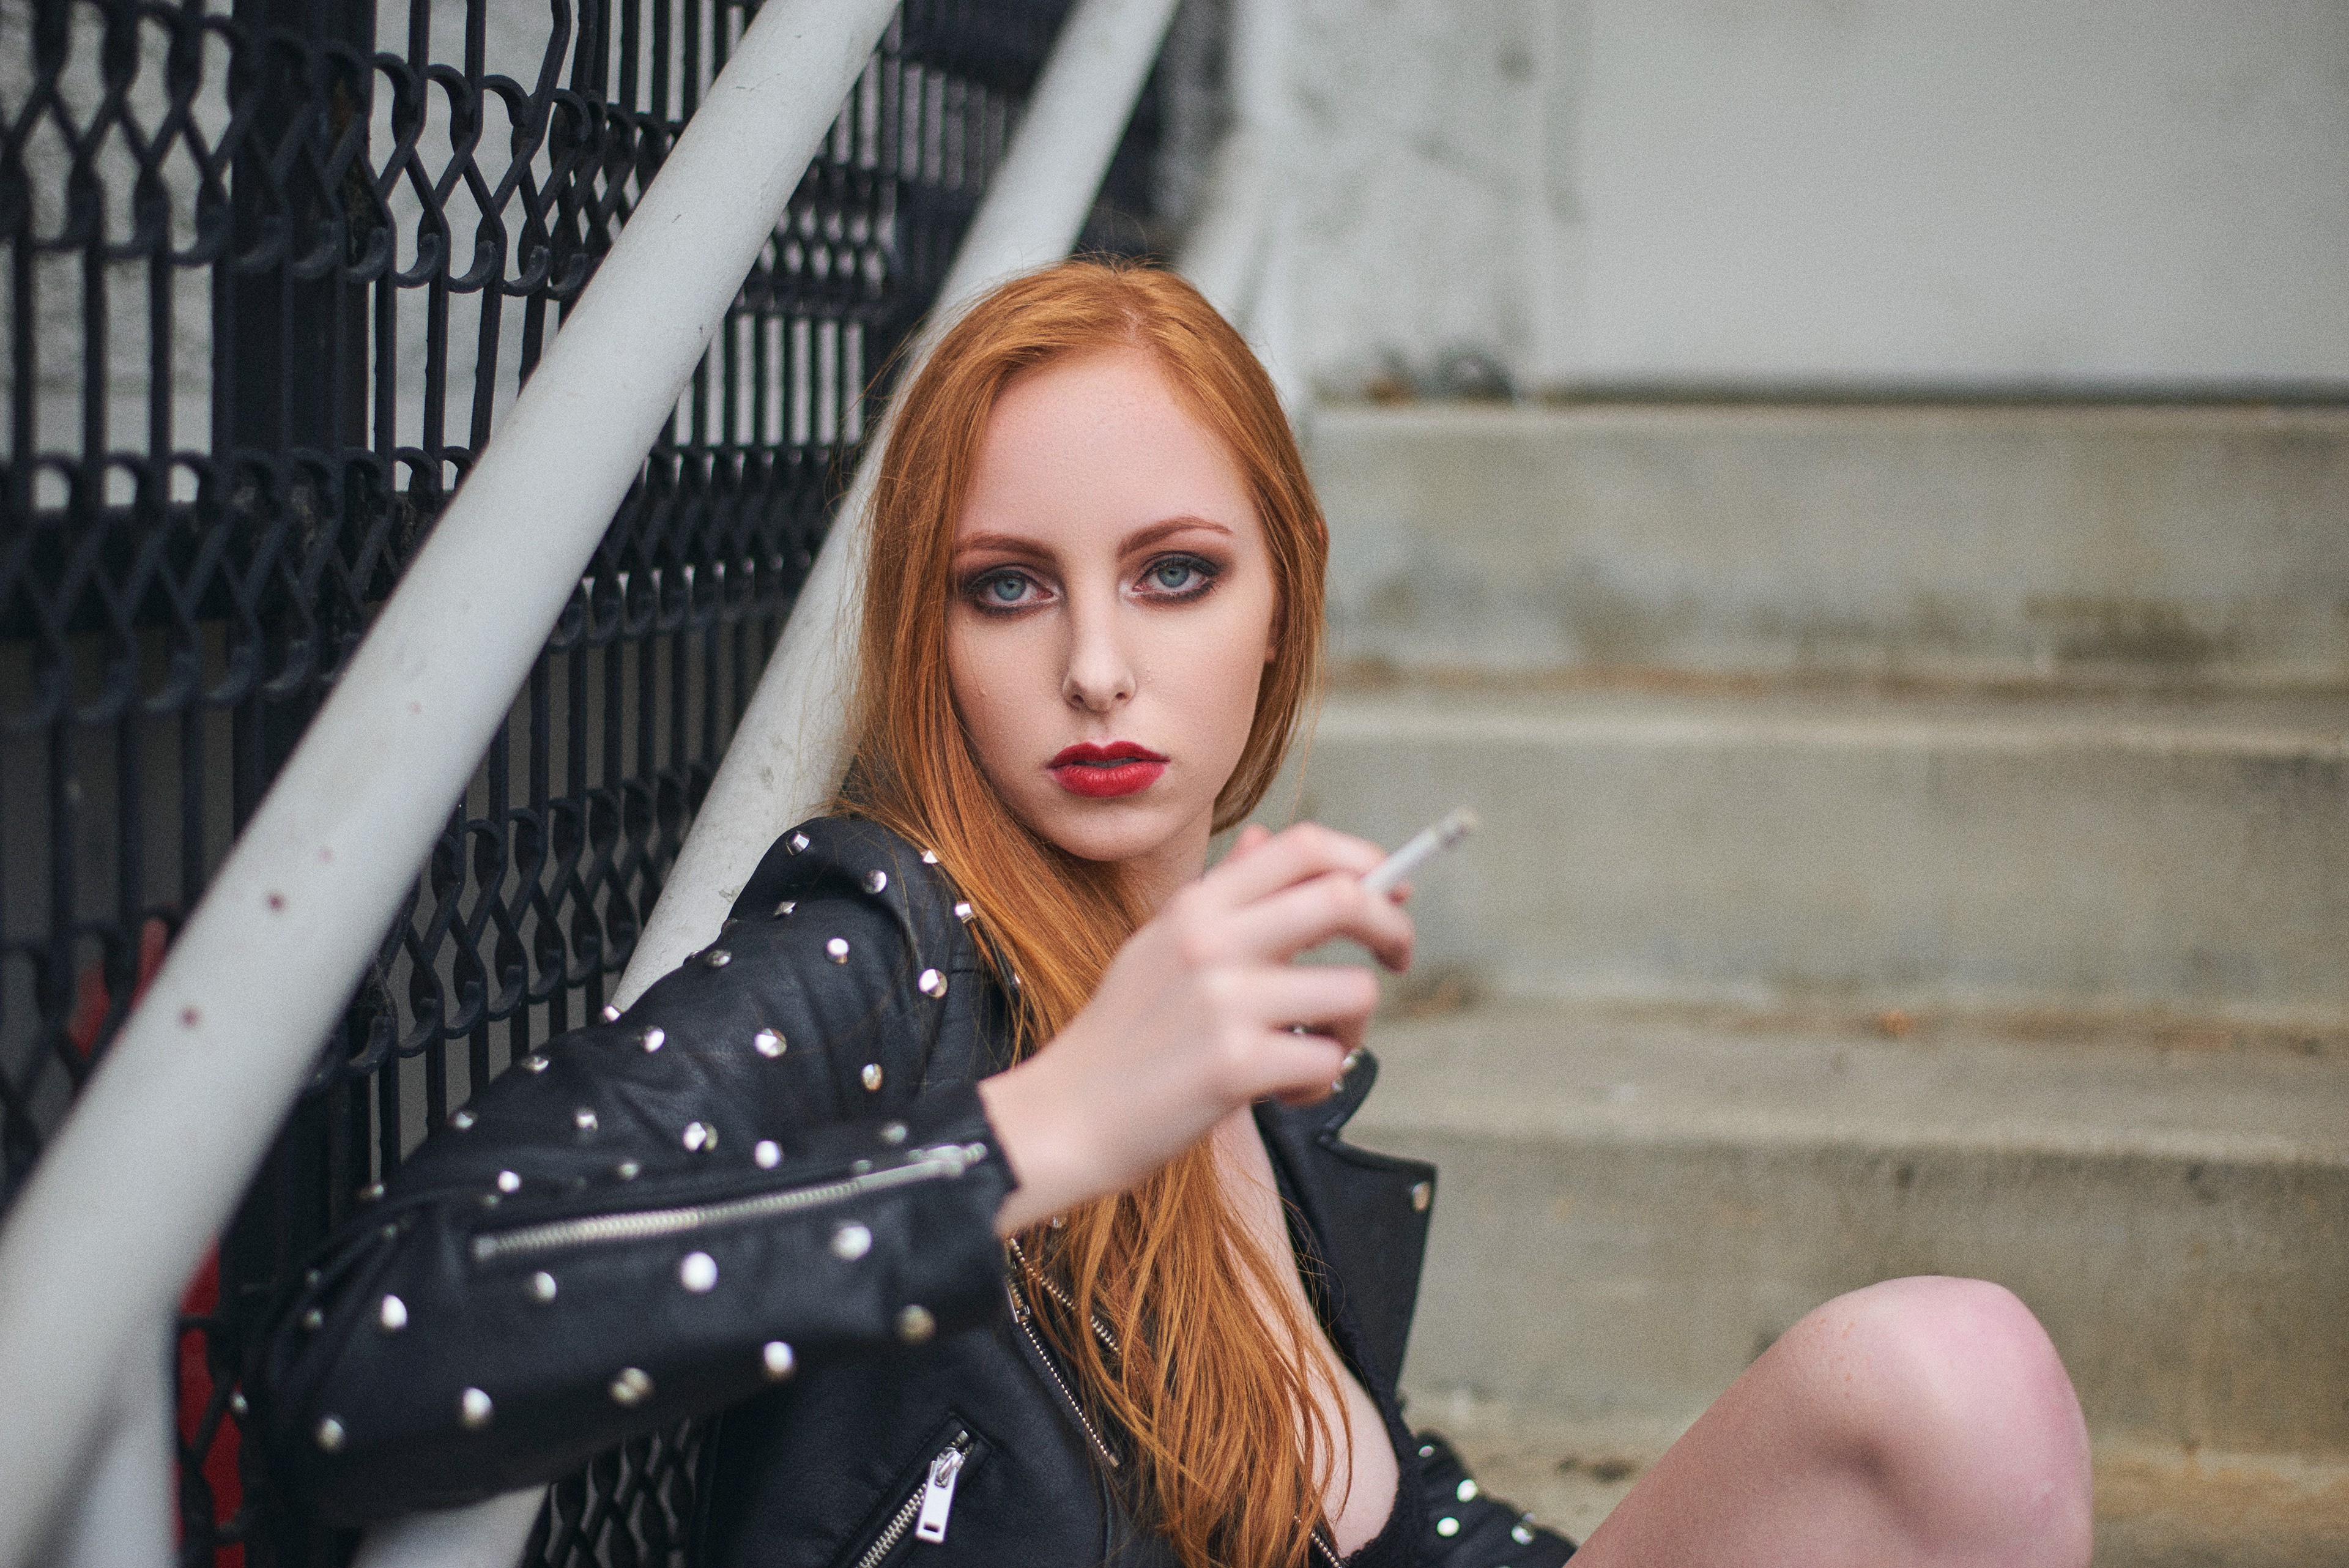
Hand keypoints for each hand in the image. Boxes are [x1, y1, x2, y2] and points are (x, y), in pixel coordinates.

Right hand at [977, 822, 1412, 1235]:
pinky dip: (1319, 1083)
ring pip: (1352, 991)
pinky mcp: (1236, 1065)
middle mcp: (1211, 941)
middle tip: (1398, 958)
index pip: (1301, 846)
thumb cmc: (1121, 1038)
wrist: (1064, 1117)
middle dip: (1392, 928)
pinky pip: (1328, 1061)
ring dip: (1352, 1028)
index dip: (1363, 859)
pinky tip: (1282, 1093)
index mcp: (1195, 905)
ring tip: (1312, 1051)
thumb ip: (1221, 897)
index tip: (1387, 892)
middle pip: (1343, 899)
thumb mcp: (1159, 946)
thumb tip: (1269, 840)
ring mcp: (1224, 1002)